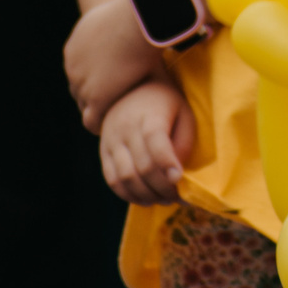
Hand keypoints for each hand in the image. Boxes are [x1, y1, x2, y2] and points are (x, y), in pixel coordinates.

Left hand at [65, 0, 159, 131]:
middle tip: (114, 105)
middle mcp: (73, 65)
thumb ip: (119, 24)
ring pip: (85, 105)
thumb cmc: (139, 12)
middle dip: (94, 97)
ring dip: (99, 110)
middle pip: (79, 90)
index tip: (110, 87)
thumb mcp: (119, 16)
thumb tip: (139, 13)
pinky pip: (91, 120)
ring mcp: (82, 82)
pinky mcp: (96, 97)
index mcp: (75, 47)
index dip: (94, 81)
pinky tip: (114, 127)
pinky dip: (100, 124)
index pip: (79, 73)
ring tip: (116, 117)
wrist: (140, 17)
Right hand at [100, 76, 195, 203]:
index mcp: (150, 114)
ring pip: (125, 178)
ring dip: (146, 195)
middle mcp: (126, 127)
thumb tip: (175, 175)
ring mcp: (111, 140)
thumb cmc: (165, 103)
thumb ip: (183, 143)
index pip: (155, 140)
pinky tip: (145, 197)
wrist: (131, 88)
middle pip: (142, 166)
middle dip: (162, 188)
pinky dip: (129, 195)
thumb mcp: (183, 113)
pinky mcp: (103, 152)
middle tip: (176, 196)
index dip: (167, 163)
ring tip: (163, 199)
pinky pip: (112, 180)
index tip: (179, 179)